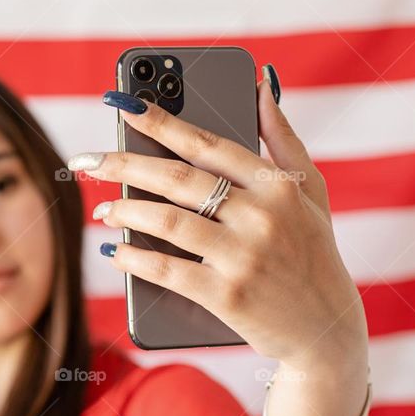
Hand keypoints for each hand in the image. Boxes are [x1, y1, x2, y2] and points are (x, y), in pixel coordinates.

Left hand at [69, 70, 366, 365]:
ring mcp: (243, 257)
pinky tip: (114, 250)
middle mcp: (261, 216)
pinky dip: (134, 259)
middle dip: (125, 165)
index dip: (161, 122)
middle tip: (88, 161)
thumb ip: (284, 139)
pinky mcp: (228, 296)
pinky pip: (167, 271)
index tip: (125, 106)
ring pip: (167, 222)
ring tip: (103, 210)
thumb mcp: (312, 192)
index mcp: (277, 185)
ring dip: (126, 212)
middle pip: (177, 179)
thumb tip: (263, 86)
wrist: (326, 329)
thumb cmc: (313, 254)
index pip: (207, 144)